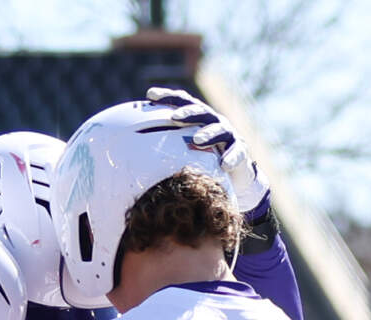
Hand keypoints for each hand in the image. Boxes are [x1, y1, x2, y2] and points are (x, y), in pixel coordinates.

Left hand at [143, 87, 268, 216]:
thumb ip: (166, 142)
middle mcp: (214, 121)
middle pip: (200, 112)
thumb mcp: (185, 147)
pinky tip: (224, 164)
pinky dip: (231, 158)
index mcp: (198, 118)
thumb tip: (130, 146)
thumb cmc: (204, 158)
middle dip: (187, 113)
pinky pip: (236, 154)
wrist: (235, 173)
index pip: (182, 102)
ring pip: (219, 130)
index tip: (150, 94)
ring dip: (209, 133)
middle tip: (174, 117)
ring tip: (198, 139)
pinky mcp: (240, 152)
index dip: (168, 96)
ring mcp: (229, 135)